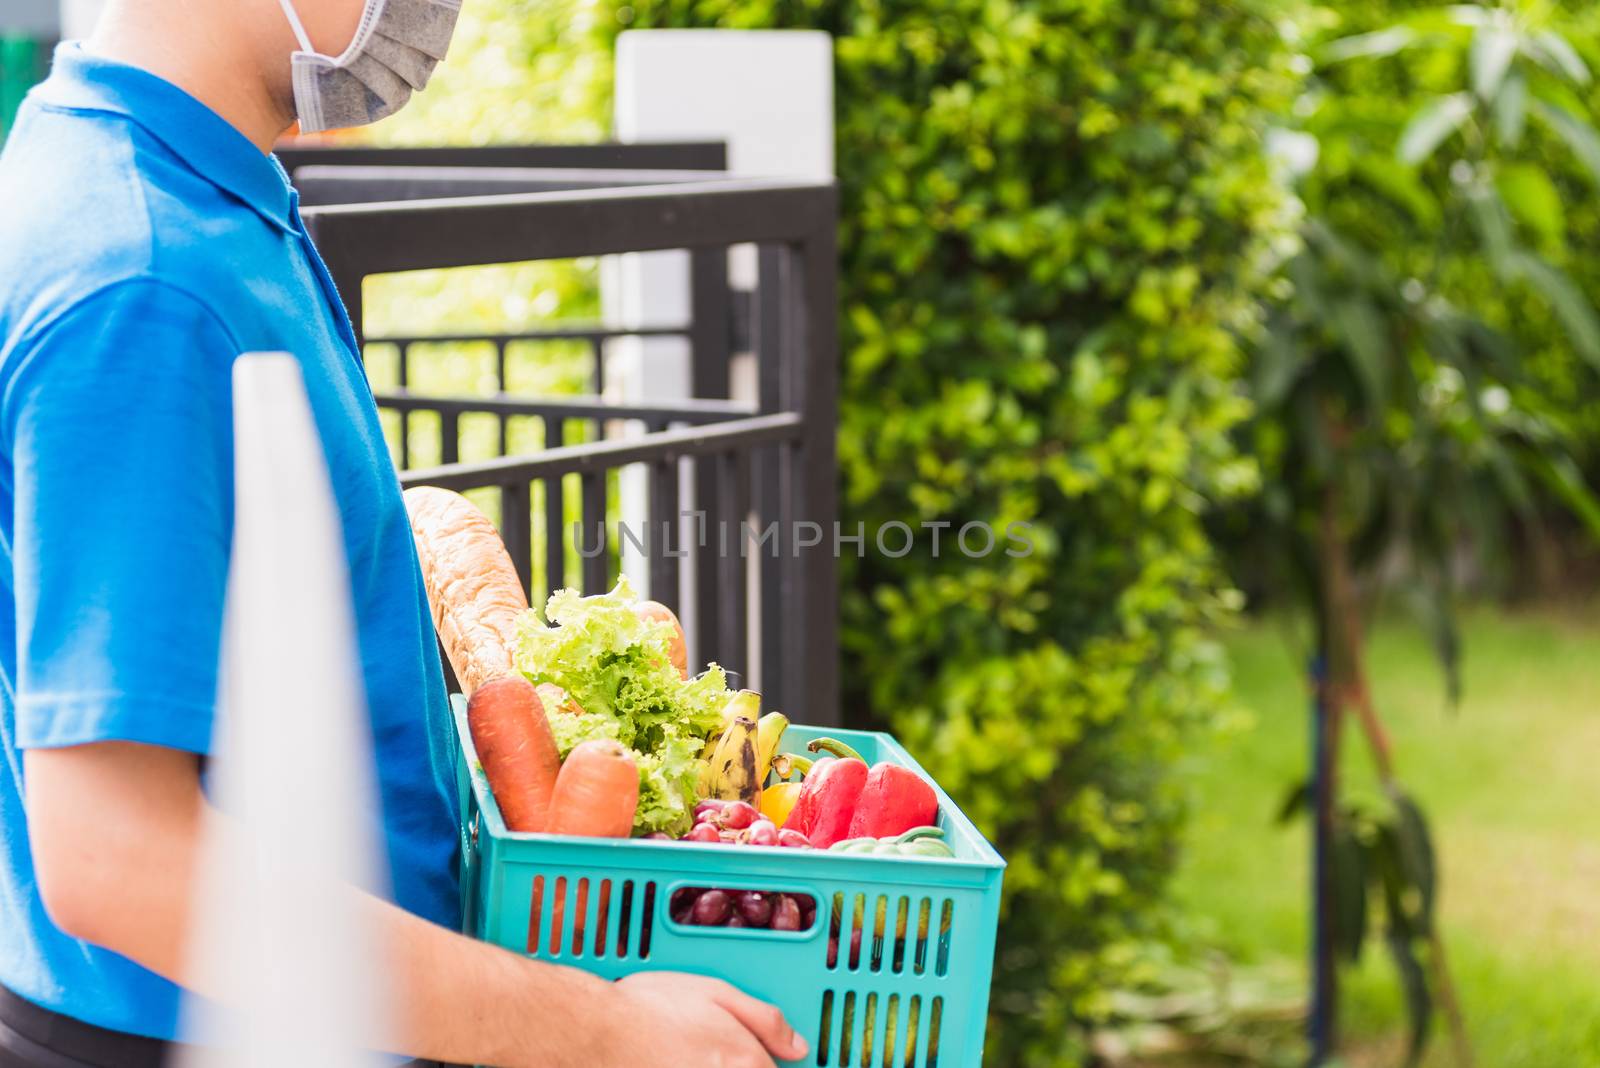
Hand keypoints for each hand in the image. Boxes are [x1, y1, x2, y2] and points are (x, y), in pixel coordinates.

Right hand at [601, 972, 809, 1066]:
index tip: (759, 1056)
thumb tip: (799, 1047)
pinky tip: (674, 1057)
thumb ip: (766, 1021)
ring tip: (690, 1050)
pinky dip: (692, 1067)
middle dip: (746, 1063)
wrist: (599, 1033)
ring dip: (715, 1065)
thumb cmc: (655, 1007)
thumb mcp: (717, 992)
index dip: (768, 1062)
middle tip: (712, 1046)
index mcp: (747, 1061)